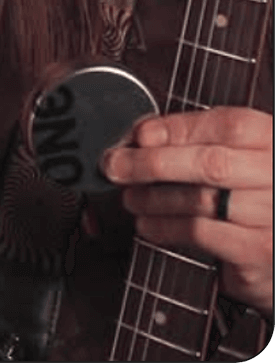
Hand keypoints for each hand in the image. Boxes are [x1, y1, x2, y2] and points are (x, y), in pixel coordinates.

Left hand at [104, 107, 272, 316]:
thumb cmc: (258, 198)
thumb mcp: (243, 159)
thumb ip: (204, 142)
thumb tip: (144, 135)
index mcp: (275, 143)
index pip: (228, 126)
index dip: (177, 128)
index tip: (140, 135)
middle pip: (211, 163)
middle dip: (152, 163)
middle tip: (116, 166)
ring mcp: (272, 215)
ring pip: (200, 199)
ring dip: (153, 198)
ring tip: (131, 197)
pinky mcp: (259, 251)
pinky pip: (200, 233)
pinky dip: (164, 227)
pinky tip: (148, 225)